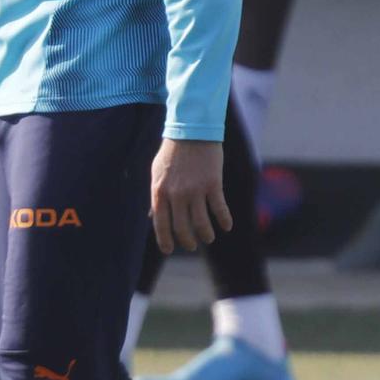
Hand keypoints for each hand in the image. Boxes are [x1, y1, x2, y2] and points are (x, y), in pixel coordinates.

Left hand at [149, 138, 231, 254]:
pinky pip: (219, 209)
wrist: (192, 129)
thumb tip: (153, 216)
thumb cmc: (173, 152)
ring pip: (201, 222)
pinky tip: (227, 226)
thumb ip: (157, 195)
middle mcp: (177, 194)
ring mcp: (195, 190)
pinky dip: (224, 220)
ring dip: (206, 234)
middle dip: (187, 240)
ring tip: (209, 237)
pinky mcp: (213, 184)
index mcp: (160, 191)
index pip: (161, 224)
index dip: (165, 240)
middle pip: (182, 227)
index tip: (170, 250)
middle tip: (192, 244)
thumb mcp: (157, 172)